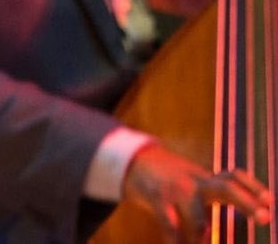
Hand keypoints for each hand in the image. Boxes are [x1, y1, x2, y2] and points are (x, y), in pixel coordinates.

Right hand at [122, 142, 270, 241]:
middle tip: (265, 217)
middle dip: (245, 202)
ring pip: (197, 216)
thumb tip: (245, 204)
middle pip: (224, 187)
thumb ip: (213, 191)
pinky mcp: (158, 200)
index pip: (234, 176)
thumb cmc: (169, 177)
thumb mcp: (192, 179)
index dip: (254, 187)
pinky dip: (177, 242)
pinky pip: (171, 226)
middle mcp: (194, 182)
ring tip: (205, 242)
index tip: (271, 201)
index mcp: (205, 178)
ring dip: (203, 234)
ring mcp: (176, 190)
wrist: (133, 161)